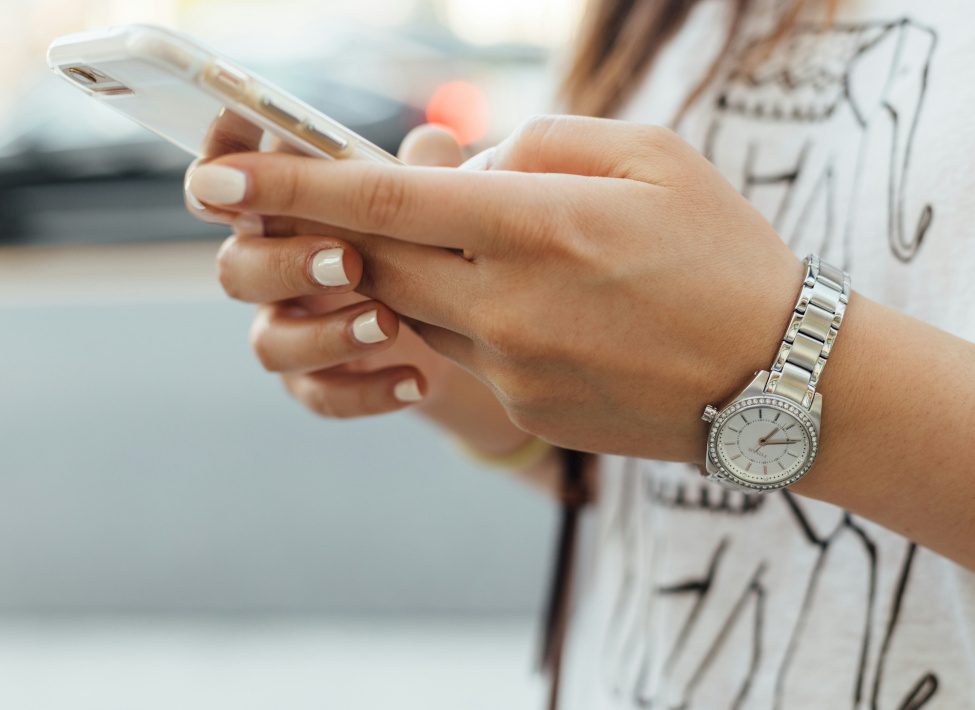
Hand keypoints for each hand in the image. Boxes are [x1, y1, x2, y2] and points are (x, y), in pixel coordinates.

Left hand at [185, 116, 805, 462]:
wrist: (778, 379)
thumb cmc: (725, 252)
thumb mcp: (651, 156)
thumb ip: (541, 143)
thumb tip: (462, 164)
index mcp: (540, 225)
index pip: (384, 200)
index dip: (292, 186)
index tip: (217, 180)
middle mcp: (509, 303)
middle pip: (376, 260)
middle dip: (338, 230)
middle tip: (325, 206)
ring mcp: (512, 366)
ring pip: (414, 307)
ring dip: (417, 270)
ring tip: (489, 248)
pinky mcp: (523, 406)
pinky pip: (463, 350)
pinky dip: (471, 314)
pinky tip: (539, 305)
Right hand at [193, 125, 480, 418]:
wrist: (457, 328)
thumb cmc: (426, 241)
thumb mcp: (433, 203)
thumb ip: (426, 173)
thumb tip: (434, 142)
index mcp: (285, 211)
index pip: (229, 183)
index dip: (218, 166)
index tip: (236, 164)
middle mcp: (273, 269)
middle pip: (236, 268)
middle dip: (286, 264)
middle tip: (349, 261)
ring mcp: (290, 329)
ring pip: (269, 342)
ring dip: (325, 334)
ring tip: (389, 324)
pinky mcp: (316, 382)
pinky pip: (320, 395)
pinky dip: (366, 391)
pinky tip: (416, 380)